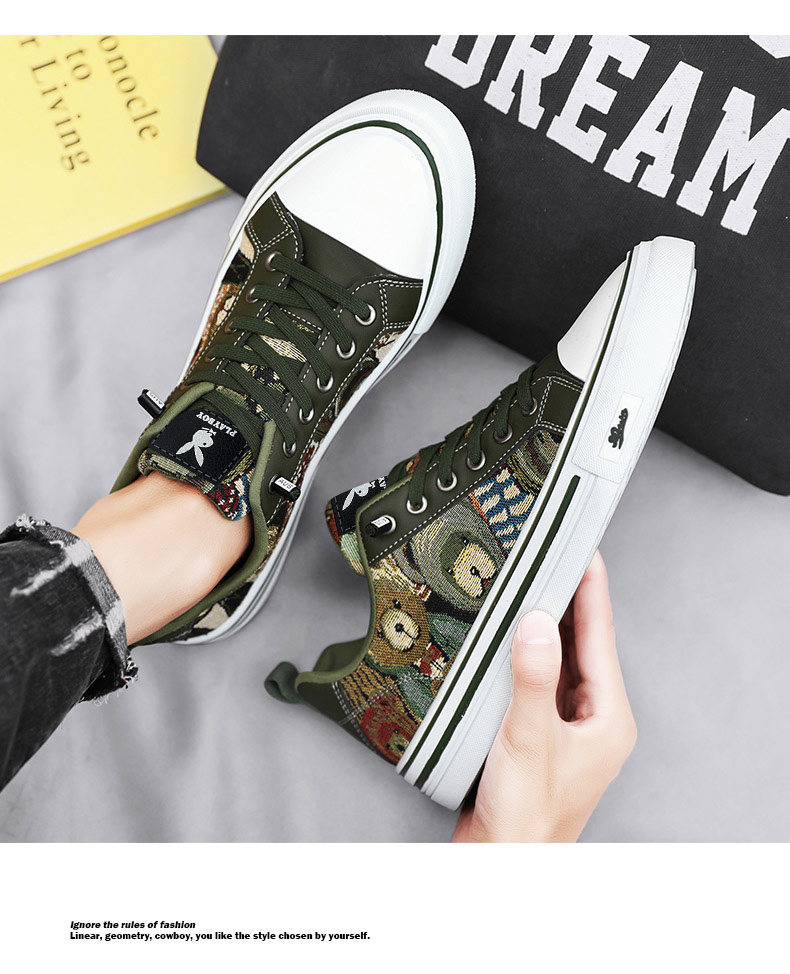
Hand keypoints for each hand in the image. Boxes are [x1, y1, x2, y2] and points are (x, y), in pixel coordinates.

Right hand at [453, 551, 635, 841]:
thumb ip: (534, 677)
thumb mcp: (529, 739)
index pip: (600, 637)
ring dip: (543, 625)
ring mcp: (567, 725)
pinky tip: (507, 636)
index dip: (591, 589)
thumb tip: (539, 622)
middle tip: (548, 555)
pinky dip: (524, 653)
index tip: (583, 549)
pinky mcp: (540, 732)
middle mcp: (593, 717)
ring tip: (527, 584)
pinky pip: (537, 678)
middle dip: (566, 599)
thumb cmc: (526, 818)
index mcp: (608, 717)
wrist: (503, 863)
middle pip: (582, 643)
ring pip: (558, 659)